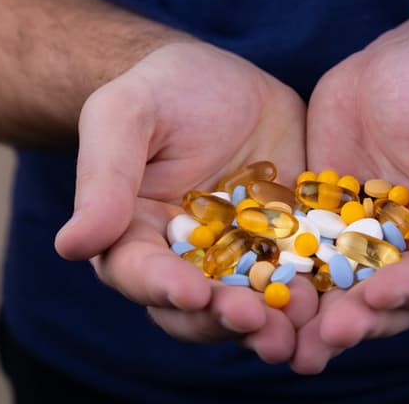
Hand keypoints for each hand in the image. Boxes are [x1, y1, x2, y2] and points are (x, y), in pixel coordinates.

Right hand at [54, 41, 316, 362]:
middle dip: (228, 318)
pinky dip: (319, 287)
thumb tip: (71, 245)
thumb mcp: (124, 116)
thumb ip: (103, 178)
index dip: (164, 289)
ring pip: (256, 299)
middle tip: (257, 324)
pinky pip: (302, 269)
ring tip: (302, 328)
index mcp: (140, 238)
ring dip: (278, 321)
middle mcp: (191, 259)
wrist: (221, 80)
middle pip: (203, 305)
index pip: (144, 274)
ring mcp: (243, 254)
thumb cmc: (161, 91)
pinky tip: (337, 294)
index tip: (190, 294)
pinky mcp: (287, 239)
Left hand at [292, 30, 408, 372]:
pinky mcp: (323, 225)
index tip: (383, 294)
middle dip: (363, 318)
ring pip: (344, 288)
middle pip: (393, 298)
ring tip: (292, 342)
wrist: (398, 63)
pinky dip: (286, 277)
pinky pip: (305, 255)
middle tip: (330, 334)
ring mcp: (364, 240)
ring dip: (320, 317)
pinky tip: (260, 295)